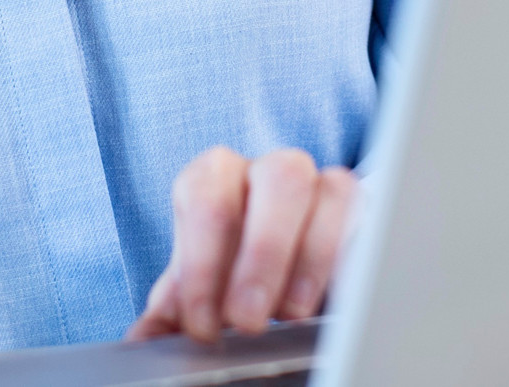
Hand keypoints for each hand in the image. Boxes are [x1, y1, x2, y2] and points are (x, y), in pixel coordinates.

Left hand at [126, 147, 357, 342]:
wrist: (277, 255)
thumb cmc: (230, 264)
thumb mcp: (199, 285)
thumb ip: (173, 307)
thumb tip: (144, 339)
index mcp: (216, 176)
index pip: (207, 198)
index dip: (202, 263)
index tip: (202, 324)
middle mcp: (268, 170)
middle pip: (277, 181)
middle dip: (262, 255)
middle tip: (246, 320)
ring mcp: (320, 183)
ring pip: (330, 191)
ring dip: (309, 259)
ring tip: (290, 315)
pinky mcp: (359, 208)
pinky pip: (364, 217)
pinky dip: (346, 258)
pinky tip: (333, 297)